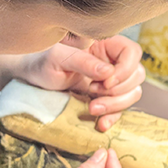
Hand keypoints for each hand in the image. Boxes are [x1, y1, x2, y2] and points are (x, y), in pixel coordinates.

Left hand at [16, 36, 146, 131]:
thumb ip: (83, 62)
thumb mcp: (59, 57)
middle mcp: (112, 61)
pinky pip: (119, 109)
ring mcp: (110, 81)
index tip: (105, 81)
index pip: (132, 52)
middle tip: (93, 92)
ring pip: (132, 93)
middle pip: (136, 75)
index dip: (125, 69)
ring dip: (116, 105)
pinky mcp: (103, 98)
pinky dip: (113, 117)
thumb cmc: (42, 60)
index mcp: (105, 44)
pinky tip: (100, 123)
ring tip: (91, 108)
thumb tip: (108, 72)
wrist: (31, 76)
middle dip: (118, 90)